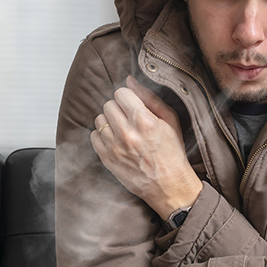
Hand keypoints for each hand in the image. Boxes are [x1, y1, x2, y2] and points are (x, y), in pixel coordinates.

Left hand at [90, 76, 200, 217]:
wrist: (169, 186)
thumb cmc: (172, 153)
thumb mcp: (170, 120)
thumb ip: (150, 98)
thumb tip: (130, 80)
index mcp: (144, 120)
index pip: (121, 93)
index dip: (127, 97)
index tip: (132, 104)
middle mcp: (127, 133)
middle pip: (108, 104)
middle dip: (118, 108)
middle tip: (128, 118)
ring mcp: (114, 147)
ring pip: (99, 119)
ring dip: (109, 121)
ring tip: (122, 130)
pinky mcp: (107, 159)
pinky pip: (93, 136)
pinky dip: (102, 136)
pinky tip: (115, 140)